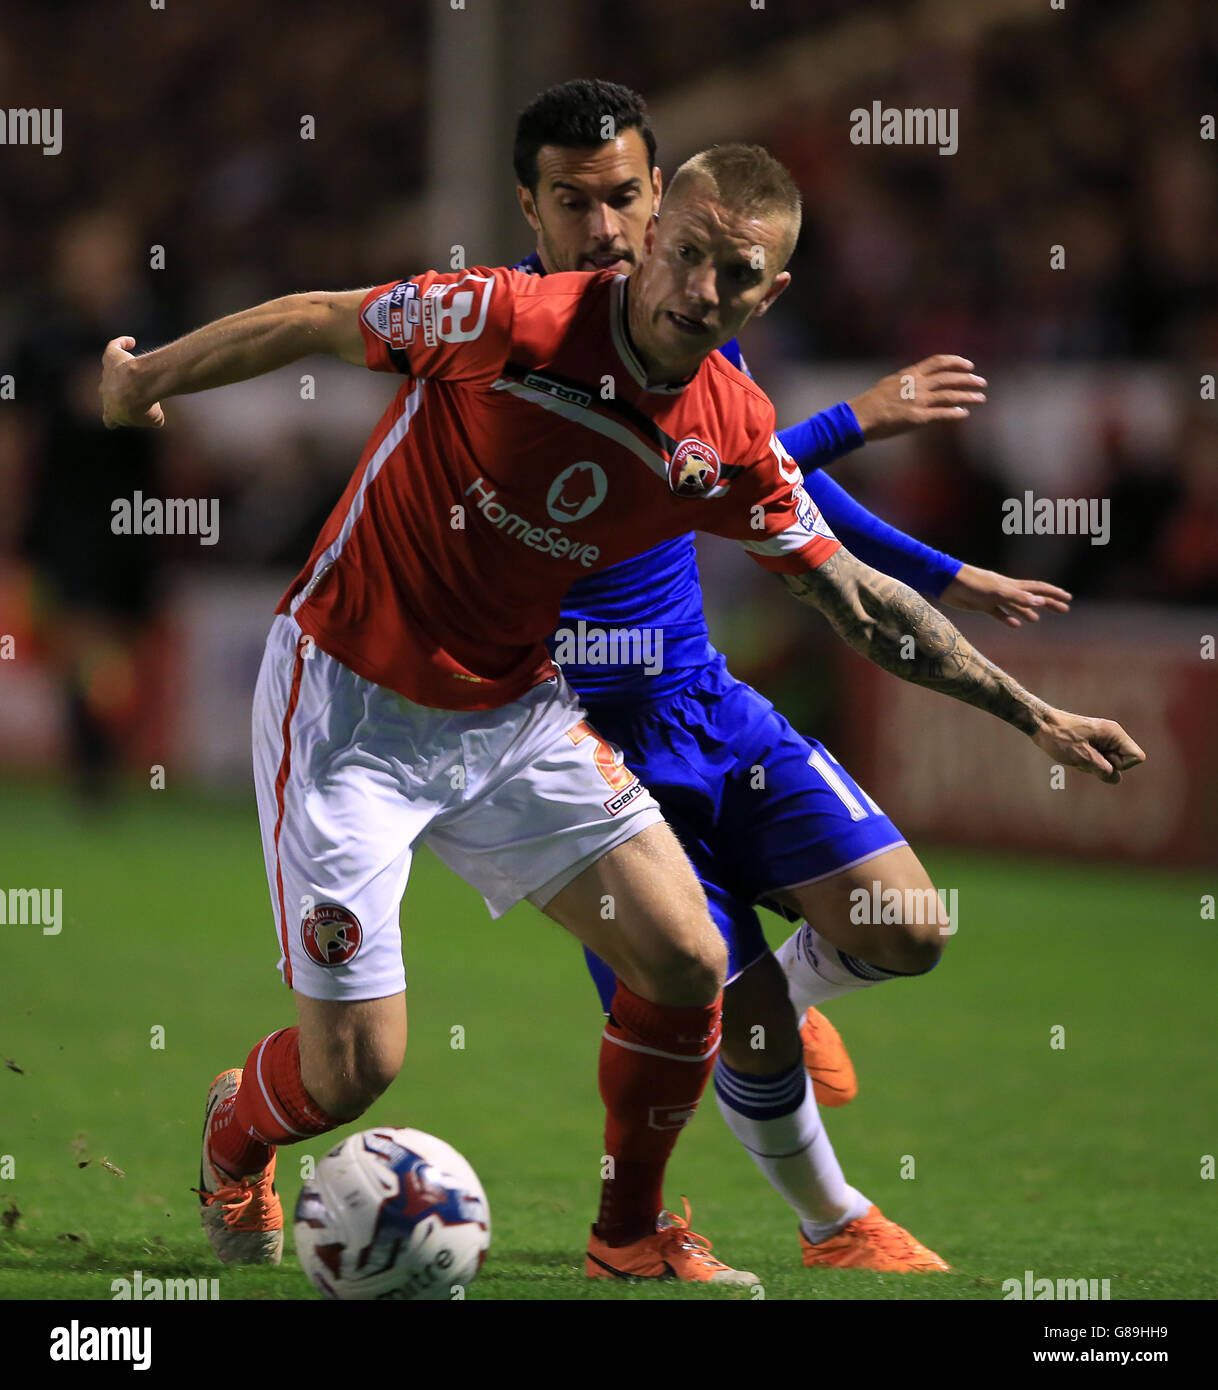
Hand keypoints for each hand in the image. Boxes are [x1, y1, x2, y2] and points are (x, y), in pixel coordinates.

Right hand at [100, 337, 163, 428]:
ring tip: (140, 369)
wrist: (136, 386)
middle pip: (108, 394)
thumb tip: (158, 417)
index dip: (114, 418)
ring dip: (124, 371)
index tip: (122, 415)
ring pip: (111, 372)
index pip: (109, 420)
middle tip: (138, 391)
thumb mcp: (154, 419)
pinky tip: (131, 342)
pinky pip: (113, 347)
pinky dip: (120, 344)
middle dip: (120, 393)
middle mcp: (104, 393)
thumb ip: (154, 419)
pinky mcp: (110, 358)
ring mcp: (106, 374)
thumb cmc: (144, 405)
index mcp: (112, 413)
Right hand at [848, 354, 985, 440]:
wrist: (861, 416)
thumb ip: (908, 380)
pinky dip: (955, 413)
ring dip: (968, 396)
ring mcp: (919, 401)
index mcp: (911, 374)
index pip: (939, 362)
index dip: (957, 362)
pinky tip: (964, 414)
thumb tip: (918, 378)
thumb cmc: (872, 401)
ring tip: (980, 398)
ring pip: (950, 396)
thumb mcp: (891, 382)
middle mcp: (918, 385)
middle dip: (968, 379)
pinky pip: (942, 414)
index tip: (969, 365)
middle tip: (981, 382)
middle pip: (950, 378)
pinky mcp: (918, 418)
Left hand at [940, 564, 1071, 627]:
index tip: (1068, 599)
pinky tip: (1014, 625)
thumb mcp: (998, 592)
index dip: (1054, 594)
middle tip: (1063, 610)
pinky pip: (999, 613)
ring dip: (1028, 612)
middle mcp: (1006, 590)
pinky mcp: (982, 605)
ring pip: (1016, 606)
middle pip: (1032, 598)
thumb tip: (1040, 603)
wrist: (948, 583)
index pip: (1039, 589)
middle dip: (1048, 603)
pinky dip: (1008, 619)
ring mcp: (995, 598)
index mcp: (1013, 586)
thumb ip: (1018, 597)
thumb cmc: (973, 585)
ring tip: (1036, 620)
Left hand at [1031, 708, 1145, 783]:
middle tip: (1083, 756)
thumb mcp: (1082, 757)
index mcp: (1114, 733)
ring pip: (1108, 764)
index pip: (1136, 757)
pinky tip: (1073, 756)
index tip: (1101, 758)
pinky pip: (1098, 761)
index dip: (1121, 765)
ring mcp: (1103, 740)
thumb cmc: (1060, 737)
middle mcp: (1112, 735)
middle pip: (1121, 762)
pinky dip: (1087, 763)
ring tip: (1075, 754)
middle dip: (1103, 766)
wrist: (1041, 724)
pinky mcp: (1094, 744)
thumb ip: (1103, 769)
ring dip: (1092, 765)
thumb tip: (1115, 779)